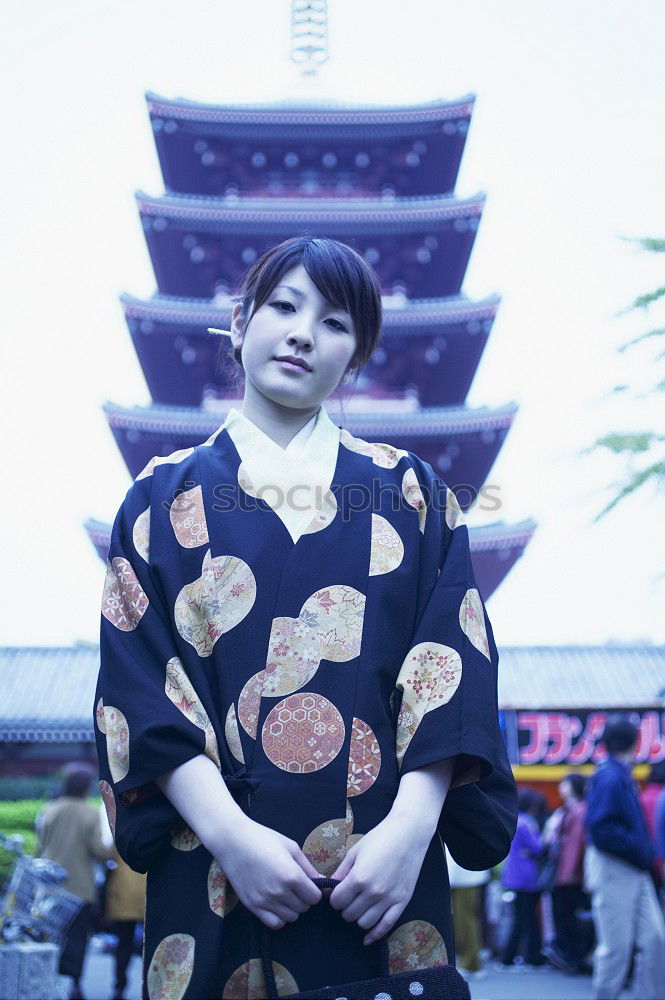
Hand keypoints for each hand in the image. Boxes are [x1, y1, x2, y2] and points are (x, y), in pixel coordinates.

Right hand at [213, 816, 321, 929]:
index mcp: (292, 876)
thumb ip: (308, 868)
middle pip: (304, 908)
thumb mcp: (291, 847)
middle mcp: (279, 892)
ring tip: (285, 893)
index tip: (308, 884)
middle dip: (303, 898)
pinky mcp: (252, 906)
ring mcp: (265, 901)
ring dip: (292, 908)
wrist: (233, 841)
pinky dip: (279, 917)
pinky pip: (274, 924)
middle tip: (295, 886)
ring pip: (291, 918)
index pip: (314, 897)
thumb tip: (323, 883)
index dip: (314, 891)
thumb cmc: (264, 838)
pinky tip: (276, 904)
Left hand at [329, 813, 429, 944]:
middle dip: (345, 907)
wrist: (408, 833)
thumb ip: (341, 872)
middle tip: (349, 897)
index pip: (337, 902)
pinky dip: (374, 935)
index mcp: (359, 877)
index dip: (334, 898)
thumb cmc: (380, 838)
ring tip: (360, 905)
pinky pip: (386, 926)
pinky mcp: (402, 902)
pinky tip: (367, 937)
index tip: (338, 892)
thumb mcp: (355, 851)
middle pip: (349, 914)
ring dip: (358, 917)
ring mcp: (389, 898)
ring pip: (364, 923)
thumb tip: (328, 888)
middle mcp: (373, 891)